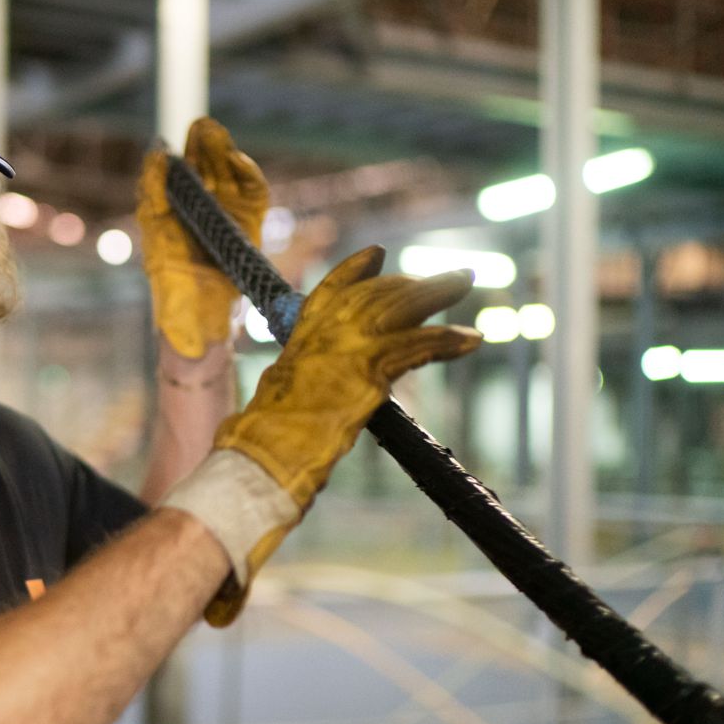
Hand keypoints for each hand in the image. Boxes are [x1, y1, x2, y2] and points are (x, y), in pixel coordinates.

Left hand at [136, 118, 268, 358]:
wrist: (198, 324)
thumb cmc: (172, 290)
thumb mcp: (157, 240)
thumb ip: (153, 196)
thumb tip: (155, 154)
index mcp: (174, 214)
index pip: (180, 174)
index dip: (180, 154)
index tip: (173, 139)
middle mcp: (202, 210)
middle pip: (207, 169)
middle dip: (205, 148)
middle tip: (203, 128)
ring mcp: (228, 217)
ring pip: (229, 177)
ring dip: (225, 155)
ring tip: (217, 136)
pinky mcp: (249, 227)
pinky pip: (253, 196)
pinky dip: (248, 177)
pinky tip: (238, 160)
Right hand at [161, 246, 481, 625]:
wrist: (252, 468)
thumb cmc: (251, 459)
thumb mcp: (267, 416)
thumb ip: (288, 402)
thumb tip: (289, 417)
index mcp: (294, 351)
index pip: (325, 297)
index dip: (353, 274)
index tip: (376, 255)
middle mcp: (316, 343)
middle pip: (369, 297)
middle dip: (409, 283)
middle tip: (449, 277)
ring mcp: (340, 355)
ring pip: (394, 309)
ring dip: (434, 294)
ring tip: (466, 282)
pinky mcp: (363, 376)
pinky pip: (414, 346)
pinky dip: (445, 340)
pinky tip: (472, 338)